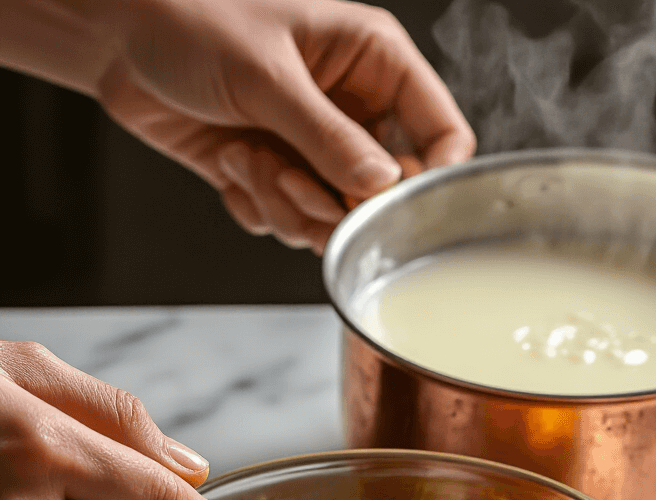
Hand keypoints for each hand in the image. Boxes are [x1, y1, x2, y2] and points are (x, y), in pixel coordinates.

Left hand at [98, 0, 475, 252]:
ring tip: (248, 160)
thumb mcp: (267, 78)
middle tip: (294, 183)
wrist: (120, 44)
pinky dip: (257, 206)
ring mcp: (314, 147)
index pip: (440, 132)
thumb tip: (381, 186)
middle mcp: (352, 109)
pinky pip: (288, 223)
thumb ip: (329, 138)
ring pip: (333, 217)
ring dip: (286, 205)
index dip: (426, 177)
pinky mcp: (278, 176)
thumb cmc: (191, 25)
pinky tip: (230, 165)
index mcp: (372, 61)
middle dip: (335, 202)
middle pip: (385, 192)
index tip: (389, 203)